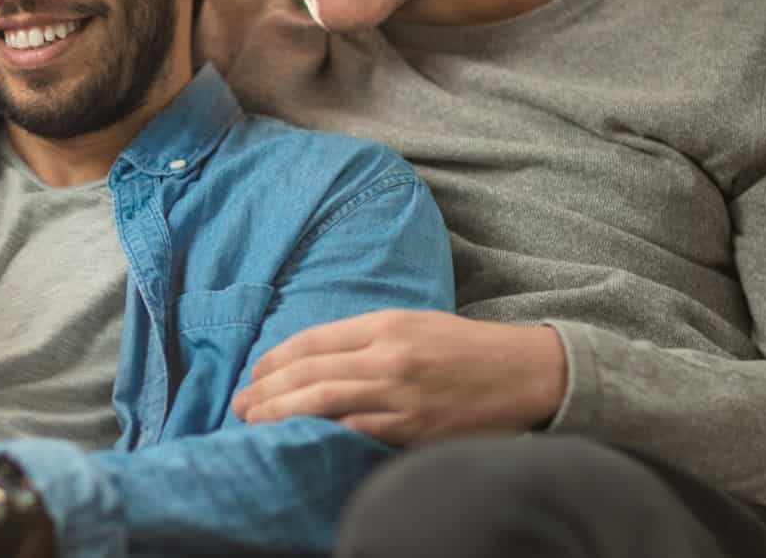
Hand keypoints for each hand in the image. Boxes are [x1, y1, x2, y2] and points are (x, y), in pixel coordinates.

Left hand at [231, 310, 566, 445]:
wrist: (525, 373)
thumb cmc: (464, 348)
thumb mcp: (413, 324)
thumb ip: (365, 338)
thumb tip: (312, 359)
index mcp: (386, 325)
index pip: (314, 341)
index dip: (276, 359)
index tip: (254, 373)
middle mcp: (389, 358)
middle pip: (311, 374)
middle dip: (268, 390)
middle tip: (239, 404)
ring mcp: (402, 397)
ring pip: (326, 405)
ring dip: (282, 415)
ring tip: (255, 423)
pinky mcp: (415, 431)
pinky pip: (358, 433)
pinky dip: (324, 436)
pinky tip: (301, 441)